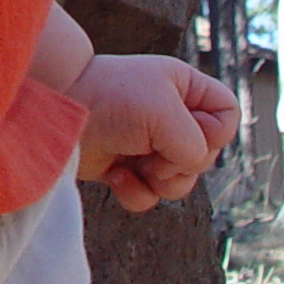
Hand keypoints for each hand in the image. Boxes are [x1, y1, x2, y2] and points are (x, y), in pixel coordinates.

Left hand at [71, 55, 239, 211]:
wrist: (56, 112)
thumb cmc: (110, 100)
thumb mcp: (165, 113)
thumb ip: (195, 146)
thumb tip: (185, 169)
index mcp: (184, 88)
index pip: (227, 114)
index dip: (216, 131)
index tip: (188, 127)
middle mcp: (169, 115)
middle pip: (207, 157)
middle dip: (182, 162)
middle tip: (152, 148)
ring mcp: (148, 144)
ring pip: (180, 182)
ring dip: (160, 181)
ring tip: (134, 163)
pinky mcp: (125, 167)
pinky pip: (150, 196)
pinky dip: (135, 192)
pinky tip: (115, 175)